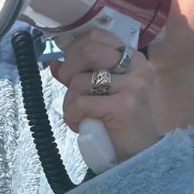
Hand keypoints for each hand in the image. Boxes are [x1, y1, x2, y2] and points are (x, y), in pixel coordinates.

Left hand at [51, 30, 160, 162]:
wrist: (138, 156)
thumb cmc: (118, 124)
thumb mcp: (100, 93)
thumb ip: (81, 75)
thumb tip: (54, 62)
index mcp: (133, 59)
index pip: (97, 37)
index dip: (75, 50)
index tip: (69, 67)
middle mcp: (137, 68)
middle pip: (89, 51)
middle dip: (68, 70)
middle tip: (69, 90)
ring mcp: (133, 85)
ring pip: (80, 81)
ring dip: (70, 102)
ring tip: (81, 116)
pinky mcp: (125, 105)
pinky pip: (81, 103)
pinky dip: (73, 117)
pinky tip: (82, 125)